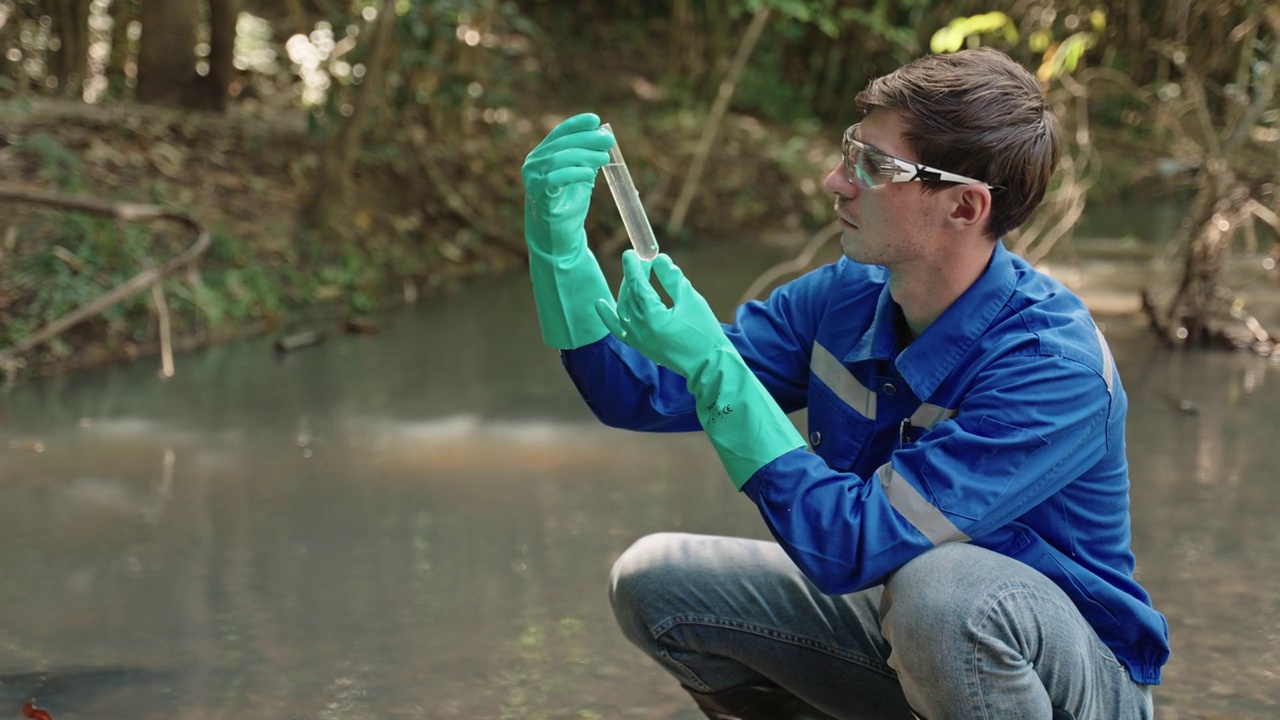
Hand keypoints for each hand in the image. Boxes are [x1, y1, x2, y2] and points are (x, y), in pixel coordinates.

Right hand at [521, 113, 614, 253]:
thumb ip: (586, 158)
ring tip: (604, 158)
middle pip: (561, 144)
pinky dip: (574, 173)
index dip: (577, 124)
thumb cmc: (568, 205)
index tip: (596, 120)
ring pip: (559, 159)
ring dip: (584, 155)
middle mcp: (533, 163)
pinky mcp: (538, 194)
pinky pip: (555, 178)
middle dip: (587, 140)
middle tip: (608, 141)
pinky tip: (589, 174)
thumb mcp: (579, 176)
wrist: (557, 237)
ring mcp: (532, 178)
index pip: (559, 133)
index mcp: (542, 155)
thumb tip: (603, 138)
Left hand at [595, 251, 730, 380]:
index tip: (632, 252)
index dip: (634, 267)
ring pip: (624, 307)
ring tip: (638, 276)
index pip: (637, 285)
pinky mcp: (640, 345)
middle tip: (644, 262)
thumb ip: (672, 279)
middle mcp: (639, 329)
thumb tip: (659, 259)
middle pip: (630, 294)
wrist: (708, 365)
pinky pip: (619, 329)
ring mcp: (637, 339)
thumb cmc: (704, 332)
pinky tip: (600, 303)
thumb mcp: (691, 300)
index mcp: (652, 317)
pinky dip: (609, 316)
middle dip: (635, 276)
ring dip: (628, 290)